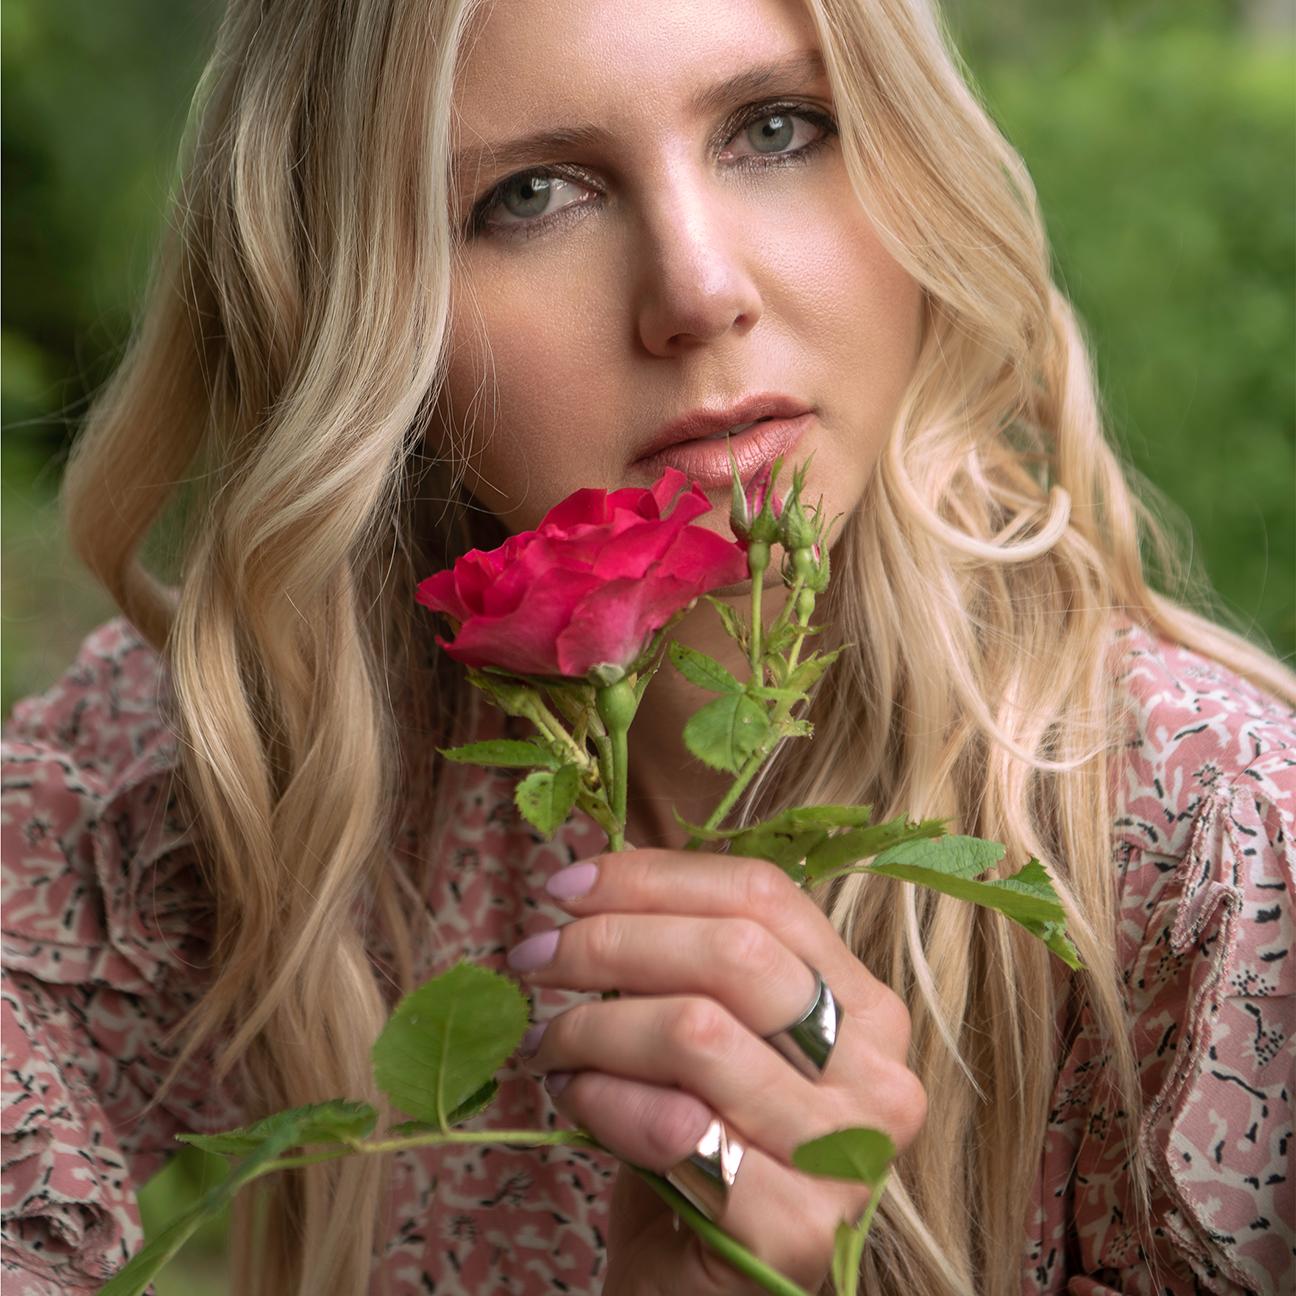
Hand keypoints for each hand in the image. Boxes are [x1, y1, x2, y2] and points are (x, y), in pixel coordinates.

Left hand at [505, 849, 926, 1293]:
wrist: (694, 1290)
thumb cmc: (693, 1145)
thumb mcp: (701, 1034)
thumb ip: (679, 956)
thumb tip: (593, 868)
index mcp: (865, 1004)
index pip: (763, 895)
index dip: (654, 877)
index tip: (565, 884)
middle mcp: (879, 1072)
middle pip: (732, 951)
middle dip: (610, 940)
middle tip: (533, 956)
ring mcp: (848, 1154)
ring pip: (696, 1031)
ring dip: (593, 1028)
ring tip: (548, 1045)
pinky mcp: (800, 1228)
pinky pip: (675, 1127)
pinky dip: (603, 1102)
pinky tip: (575, 1101)